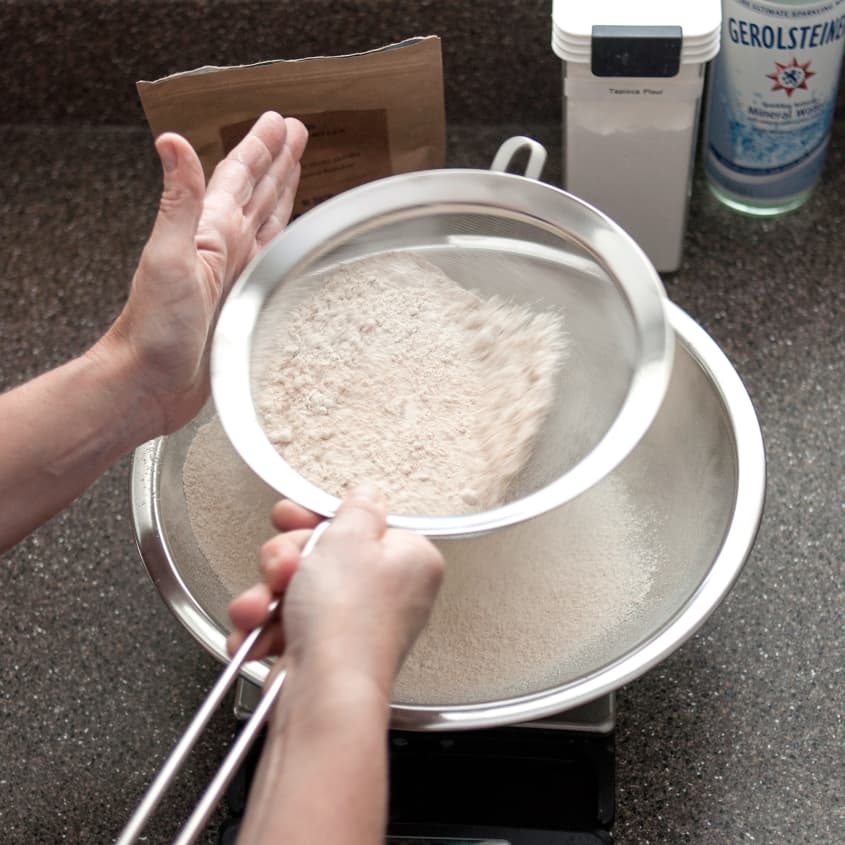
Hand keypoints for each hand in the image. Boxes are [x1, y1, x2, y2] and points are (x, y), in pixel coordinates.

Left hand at [95, 111, 307, 435]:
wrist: (150, 381)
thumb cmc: (153, 327)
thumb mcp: (168, 257)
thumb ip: (178, 201)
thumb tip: (172, 141)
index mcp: (209, 233)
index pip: (239, 178)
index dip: (260, 148)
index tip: (280, 122)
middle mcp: (224, 250)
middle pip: (257, 195)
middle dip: (277, 162)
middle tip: (297, 133)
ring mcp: (235, 276)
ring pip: (267, 224)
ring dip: (282, 195)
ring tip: (297, 170)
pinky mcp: (244, 303)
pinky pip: (273, 262)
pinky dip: (285, 243)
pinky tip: (292, 239)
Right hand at [228, 487, 443, 695]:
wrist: (324, 692)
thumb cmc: (347, 621)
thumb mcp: (350, 537)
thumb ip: (358, 508)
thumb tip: (365, 494)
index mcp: (410, 559)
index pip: (360, 524)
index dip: (318, 521)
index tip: (292, 518)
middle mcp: (388, 593)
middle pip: (324, 555)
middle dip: (287, 559)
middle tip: (282, 566)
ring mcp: (356, 624)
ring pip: (298, 589)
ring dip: (268, 594)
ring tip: (262, 604)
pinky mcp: (325, 651)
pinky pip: (287, 624)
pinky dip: (265, 627)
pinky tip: (258, 631)